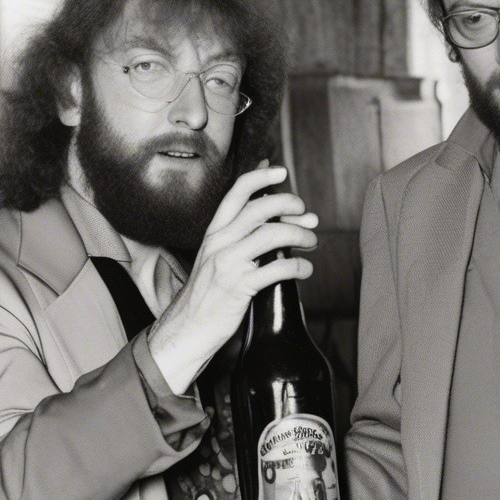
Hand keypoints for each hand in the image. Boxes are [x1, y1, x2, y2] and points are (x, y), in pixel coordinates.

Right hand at [149, 164, 317, 392]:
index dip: (260, 178)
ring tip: (312, 242)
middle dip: (289, 205)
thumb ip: (241, 238)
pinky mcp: (239, 287)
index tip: (280, 171)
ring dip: (299, 235)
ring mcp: (228, 264)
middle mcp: (219, 243)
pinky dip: (298, 267)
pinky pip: (277, 270)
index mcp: (214, 233)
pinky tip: (306, 269)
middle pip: (259, 209)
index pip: (236, 194)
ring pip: (271, 235)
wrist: (187, 328)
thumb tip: (278, 221)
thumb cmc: (208, 294)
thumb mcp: (217, 258)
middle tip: (307, 214)